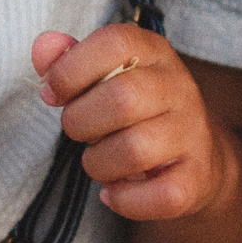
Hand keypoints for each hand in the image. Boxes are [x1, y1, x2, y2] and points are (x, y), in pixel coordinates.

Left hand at [32, 25, 227, 220]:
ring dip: (98, 163)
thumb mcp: (106, 77)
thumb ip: (70, 60)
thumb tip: (44, 47)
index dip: (72, 68)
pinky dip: (124, 200)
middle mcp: (180, 88)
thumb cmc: (137, 112)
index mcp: (154, 53)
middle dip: (80, 121)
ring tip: (97, 161)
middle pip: (123, 98)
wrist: (197, 158)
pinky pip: (159, 195)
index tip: (53, 92)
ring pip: (136, 149)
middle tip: (77, 130)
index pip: (116, 43)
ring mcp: (192, 133)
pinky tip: (113, 192)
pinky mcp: (197, 178)